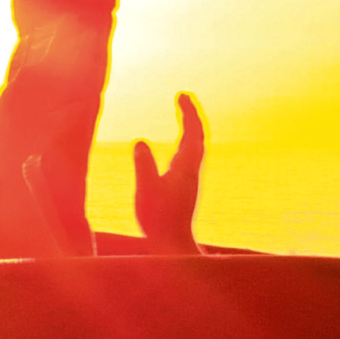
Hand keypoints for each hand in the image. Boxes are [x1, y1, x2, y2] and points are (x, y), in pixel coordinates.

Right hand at [132, 92, 206, 254]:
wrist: (172, 243)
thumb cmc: (158, 218)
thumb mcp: (146, 190)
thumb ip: (144, 165)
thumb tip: (140, 141)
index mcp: (185, 167)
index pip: (193, 133)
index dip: (189, 112)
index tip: (182, 95)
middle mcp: (192, 170)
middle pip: (198, 136)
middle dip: (192, 115)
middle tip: (183, 97)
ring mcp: (189, 178)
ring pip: (196, 146)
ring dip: (191, 127)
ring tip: (183, 114)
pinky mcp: (184, 186)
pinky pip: (190, 156)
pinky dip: (186, 142)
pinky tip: (178, 145)